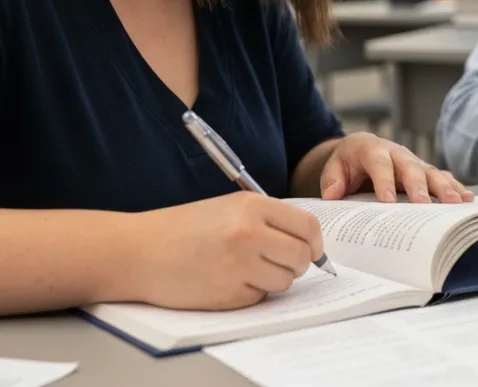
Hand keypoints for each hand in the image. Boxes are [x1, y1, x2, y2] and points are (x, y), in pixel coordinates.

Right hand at [129, 192, 324, 310]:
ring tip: (246, 270)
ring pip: (285, 281)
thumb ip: (268, 220)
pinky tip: (225, 280)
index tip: (312, 250)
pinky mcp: (227, 294)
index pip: (308, 226)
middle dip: (297, 264)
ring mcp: (238, 265)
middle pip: (302, 257)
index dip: (314, 242)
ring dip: (272, 280)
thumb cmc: (183, 228)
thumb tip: (308, 242)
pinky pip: (258, 298)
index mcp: (252, 206)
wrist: (136, 251)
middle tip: (279, 263)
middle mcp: (249, 233)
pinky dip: (249, 293)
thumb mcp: (229, 208)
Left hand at [317, 132, 473, 203]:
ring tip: (457, 202)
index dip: (384, 181)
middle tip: (424, 204)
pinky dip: (454, 186)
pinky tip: (467, 197)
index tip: (388, 201)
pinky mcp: (424, 171)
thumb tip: (332, 195)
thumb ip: (332, 180)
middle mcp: (397, 153)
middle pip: (410, 167)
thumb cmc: (348, 162)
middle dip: (418, 186)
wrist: (361, 149)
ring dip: (444, 187)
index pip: (379, 164)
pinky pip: (441, 177)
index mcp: (372, 149)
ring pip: (430, 172)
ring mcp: (413, 161)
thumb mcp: (334, 168)